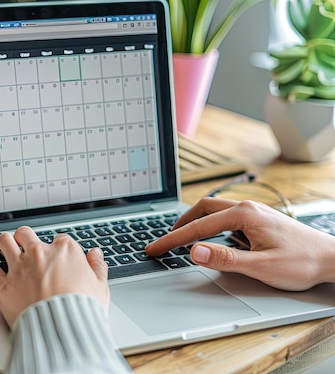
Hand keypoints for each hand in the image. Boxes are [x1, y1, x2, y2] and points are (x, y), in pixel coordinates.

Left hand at [0, 226, 108, 326]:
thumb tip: (95, 255)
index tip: (56, 256)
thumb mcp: (100, 288)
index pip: (59, 239)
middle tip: (25, 245)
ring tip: (5, 245)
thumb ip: (97, 267)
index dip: (57, 248)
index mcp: (65, 251)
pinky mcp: (4, 285)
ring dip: (4, 242)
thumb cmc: (83, 311)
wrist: (63, 330)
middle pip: (26, 233)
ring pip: (5, 241)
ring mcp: (20, 267)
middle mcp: (40, 254)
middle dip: (25, 238)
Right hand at [145, 198, 334, 290]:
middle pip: (202, 209)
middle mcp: (247, 208)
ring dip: (194, 222)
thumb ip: (225, 258)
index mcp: (244, 214)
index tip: (156, 248)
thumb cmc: (303, 262)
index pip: (198, 227)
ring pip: (214, 210)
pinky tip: (209, 238)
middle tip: (164, 240)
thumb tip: (194, 251)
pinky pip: (225, 217)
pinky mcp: (258, 220)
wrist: (333, 259)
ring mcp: (254, 212)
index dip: (173, 239)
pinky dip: (209, 225)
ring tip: (180, 238)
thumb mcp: (261, 265)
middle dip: (180, 224)